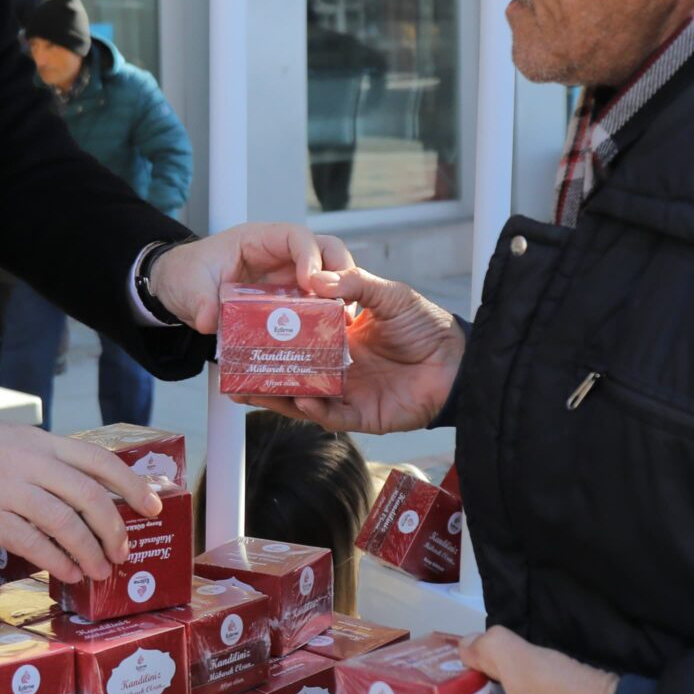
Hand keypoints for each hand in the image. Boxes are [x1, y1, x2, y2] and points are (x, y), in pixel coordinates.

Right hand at [0, 405, 159, 584]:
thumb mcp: (18, 442)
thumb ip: (51, 465)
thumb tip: (91, 500)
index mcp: (44, 442)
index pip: (100, 461)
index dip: (132, 486)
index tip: (154, 507)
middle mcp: (31, 462)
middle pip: (90, 497)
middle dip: (114, 530)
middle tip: (123, 553)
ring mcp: (8, 489)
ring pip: (65, 523)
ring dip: (89, 552)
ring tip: (99, 571)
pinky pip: (32, 543)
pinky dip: (57, 561)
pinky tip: (69, 573)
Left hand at [149, 224, 354, 332]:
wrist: (179, 289)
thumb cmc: (187, 274)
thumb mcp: (189, 287)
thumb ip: (200, 302)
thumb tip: (211, 321)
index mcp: (258, 240)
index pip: (296, 236)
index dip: (310, 256)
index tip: (312, 283)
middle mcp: (280, 256)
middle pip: (325, 251)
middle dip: (340, 274)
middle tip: (342, 305)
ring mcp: (287, 278)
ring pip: (327, 277)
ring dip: (338, 298)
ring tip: (341, 325)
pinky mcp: (288, 300)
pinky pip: (314, 304)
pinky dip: (324, 317)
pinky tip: (327, 337)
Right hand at [242, 266, 463, 435]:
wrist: (458, 360)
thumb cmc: (426, 325)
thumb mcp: (387, 294)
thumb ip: (354, 283)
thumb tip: (316, 277)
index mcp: (340, 337)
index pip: (298, 339)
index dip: (273, 338)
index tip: (247, 331)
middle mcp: (339, 367)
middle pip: (292, 372)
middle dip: (263, 373)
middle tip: (234, 369)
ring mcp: (348, 393)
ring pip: (304, 398)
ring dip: (278, 395)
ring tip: (250, 389)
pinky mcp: (363, 416)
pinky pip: (332, 417)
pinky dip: (315, 410)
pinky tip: (300, 399)